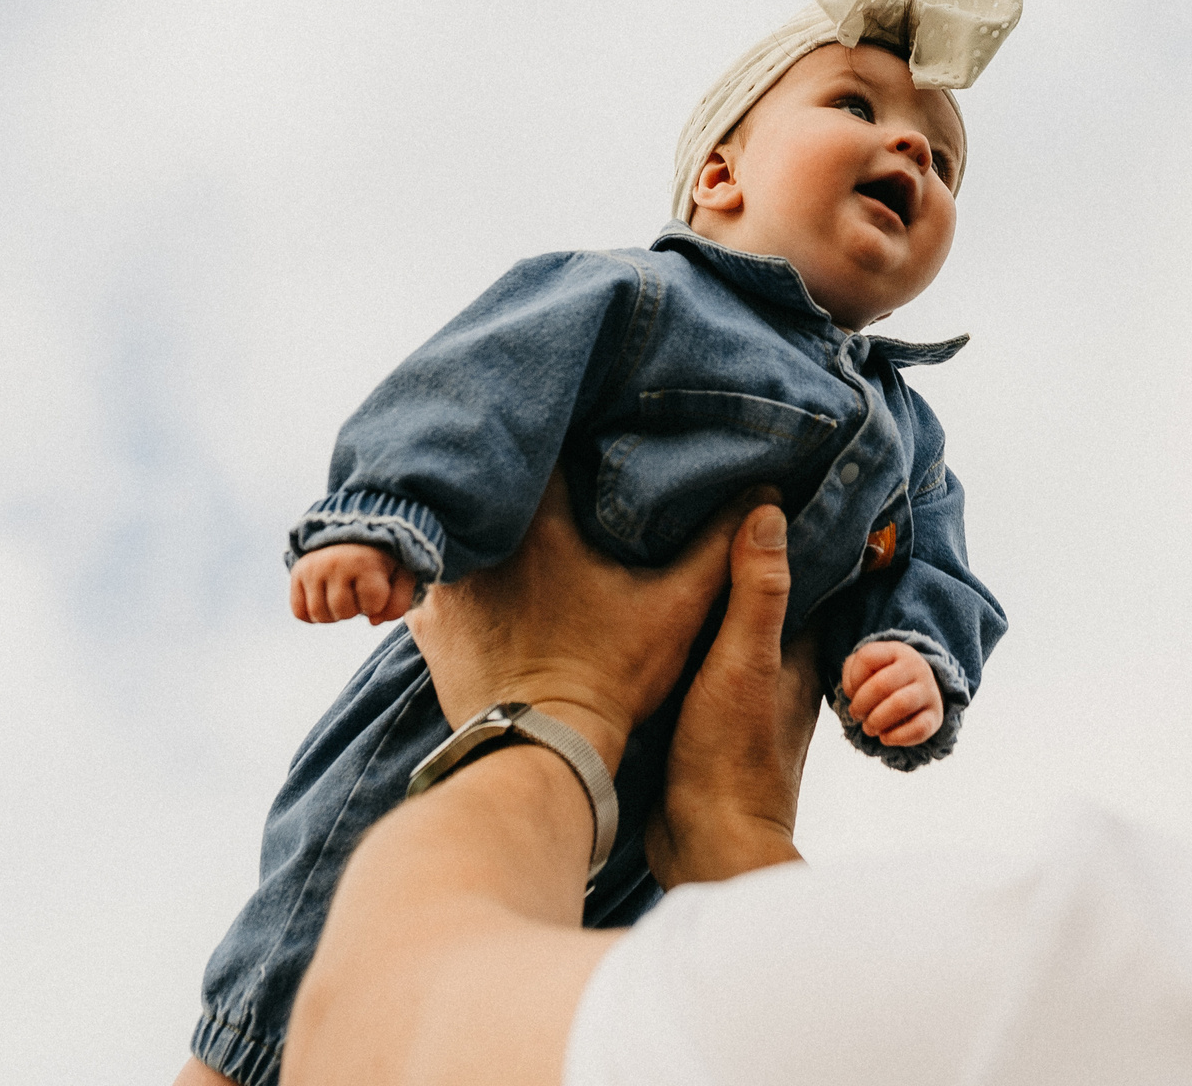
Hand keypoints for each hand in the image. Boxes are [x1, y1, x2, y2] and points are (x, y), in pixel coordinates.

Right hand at [289, 542, 417, 625]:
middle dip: (355, 609)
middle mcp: (334, 563)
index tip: (377, 589)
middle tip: (357, 591)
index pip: (372, 605)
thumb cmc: (380, 562)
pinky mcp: (297, 574)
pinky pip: (299, 612)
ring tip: (343, 596)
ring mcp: (312, 568)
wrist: (351, 536)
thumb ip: (399, 602)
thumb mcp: (400, 575)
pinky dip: (313, 615)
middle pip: (344, 613)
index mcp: (364, 561)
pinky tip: (325, 600)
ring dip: (334, 614)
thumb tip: (373, 621)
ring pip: (319, 615)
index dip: (377, 604)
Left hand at [405, 468, 741, 772]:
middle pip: (499, 489)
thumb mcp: (677, 608)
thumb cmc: (609, 679)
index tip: (591, 437)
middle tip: (564, 484)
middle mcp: (477, 545)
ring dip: (492, 532)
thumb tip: (763, 492)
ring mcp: (444, 586)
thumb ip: (718, 546)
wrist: (542, 754)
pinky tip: (494, 586)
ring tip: (526, 536)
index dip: (569, 438)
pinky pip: (442, 580)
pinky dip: (465, 578)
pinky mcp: (428, 626)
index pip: (543, 447)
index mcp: (535, 522)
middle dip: (528, 485)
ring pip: (468, 533)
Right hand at [647, 497, 823, 888]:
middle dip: (743, 553)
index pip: (804, 572)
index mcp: (799, 650)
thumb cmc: (732, 757)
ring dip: (706, 591)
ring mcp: (736, 693)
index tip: (764, 479)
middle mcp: (774, 668)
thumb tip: (771, 510)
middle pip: (761, 596)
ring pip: (724, 627)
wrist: (704, 845)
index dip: (788, 529)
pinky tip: (649, 605)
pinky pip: (693, 657)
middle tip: (707, 494)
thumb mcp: (745, 661)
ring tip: (670, 533)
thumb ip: (757, 592)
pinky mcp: (699, 716)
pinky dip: (680, 629)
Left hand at [841, 640, 944, 746]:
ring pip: (900, 705)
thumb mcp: (867, 670)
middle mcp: (916, 667)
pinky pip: (918, 728)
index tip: (852, 692)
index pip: (867, 658)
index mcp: (896, 651)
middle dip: (860, 705)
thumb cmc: (884, 681)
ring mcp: (929, 691)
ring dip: (876, 721)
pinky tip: (886, 737)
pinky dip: (896, 738)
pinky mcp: (936, 716)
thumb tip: (853, 694)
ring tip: (869, 728)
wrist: (919, 693)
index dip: (851, 680)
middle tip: (857, 715)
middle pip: (881, 685)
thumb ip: (851, 675)